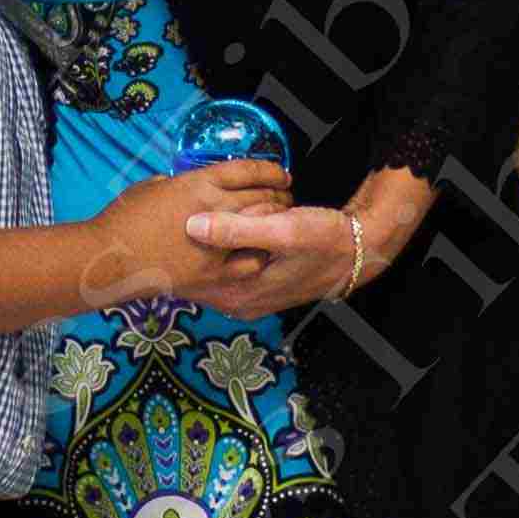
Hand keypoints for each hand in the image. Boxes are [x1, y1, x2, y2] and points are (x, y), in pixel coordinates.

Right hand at [92, 164, 291, 306]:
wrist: (110, 259)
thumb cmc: (122, 221)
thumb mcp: (150, 187)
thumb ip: (177, 184)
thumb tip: (187, 185)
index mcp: (197, 184)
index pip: (247, 170)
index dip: (270, 171)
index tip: (281, 174)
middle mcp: (212, 209)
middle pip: (261, 197)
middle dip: (278, 197)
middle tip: (286, 199)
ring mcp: (215, 243)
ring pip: (260, 228)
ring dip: (274, 224)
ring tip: (279, 223)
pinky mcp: (213, 272)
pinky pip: (250, 262)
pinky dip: (259, 255)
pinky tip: (260, 253)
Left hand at [187, 165, 438, 313]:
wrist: (359, 248)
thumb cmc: (324, 239)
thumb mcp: (283, 230)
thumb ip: (238, 229)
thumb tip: (193, 224)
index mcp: (240, 296)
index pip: (189, 281)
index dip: (172, 253)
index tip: (159, 225)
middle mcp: (240, 301)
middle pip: (196, 276)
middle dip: (184, 248)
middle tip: (171, 215)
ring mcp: (248, 293)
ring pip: (209, 268)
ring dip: (200, 245)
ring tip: (185, 217)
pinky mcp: (255, 280)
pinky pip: (224, 263)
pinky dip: (217, 245)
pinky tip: (213, 222)